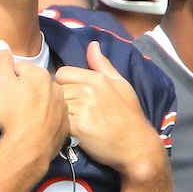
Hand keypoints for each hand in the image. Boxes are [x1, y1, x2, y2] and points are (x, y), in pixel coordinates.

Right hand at [0, 40, 69, 170]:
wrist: (28, 146)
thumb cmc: (13, 113)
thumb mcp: (1, 84)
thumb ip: (1, 61)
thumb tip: (0, 41)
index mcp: (40, 74)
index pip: (21, 70)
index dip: (10, 81)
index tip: (5, 94)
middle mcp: (56, 87)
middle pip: (35, 84)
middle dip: (25, 91)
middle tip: (14, 106)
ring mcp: (62, 107)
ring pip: (46, 100)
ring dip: (36, 105)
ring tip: (24, 118)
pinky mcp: (65, 125)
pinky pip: (53, 117)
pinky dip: (45, 119)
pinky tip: (35, 127)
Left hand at [55, 41, 164, 179]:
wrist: (137, 147)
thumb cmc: (129, 116)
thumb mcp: (121, 86)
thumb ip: (102, 65)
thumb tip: (93, 44)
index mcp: (97, 78)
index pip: (62, 73)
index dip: (65, 85)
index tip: (75, 98)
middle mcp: (88, 90)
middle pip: (56, 88)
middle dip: (61, 100)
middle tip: (74, 113)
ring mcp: (83, 107)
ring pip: (55, 104)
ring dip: (60, 114)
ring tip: (74, 122)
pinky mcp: (77, 126)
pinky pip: (57, 119)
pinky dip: (61, 126)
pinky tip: (72, 131)